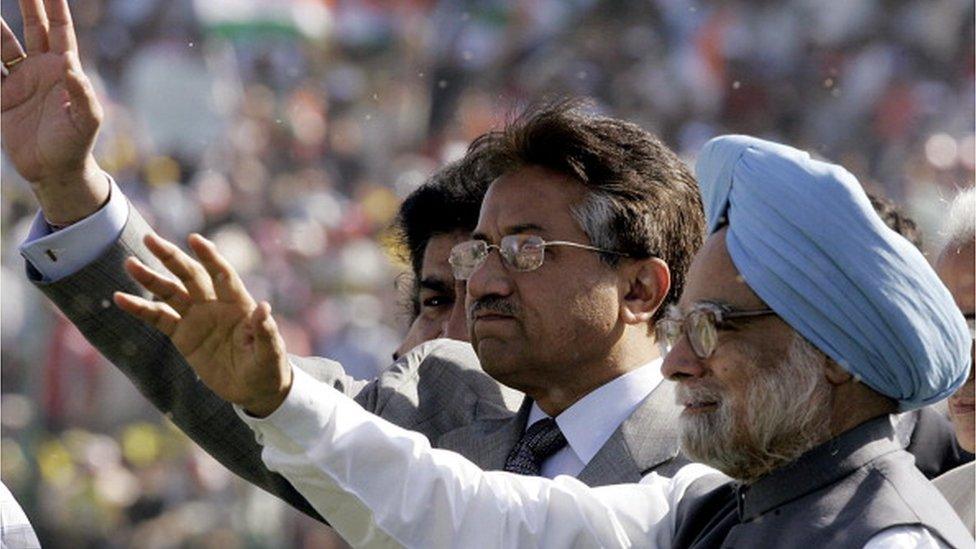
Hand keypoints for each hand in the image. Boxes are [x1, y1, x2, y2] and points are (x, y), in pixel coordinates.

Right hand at [1, 0, 107, 223]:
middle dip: (27, 4)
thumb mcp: (86, 120)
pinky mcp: (2, 97)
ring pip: (3, 45)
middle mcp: (42, 70)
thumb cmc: (76, 145)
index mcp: (64, 70)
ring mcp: (20, 82)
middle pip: (32, 28)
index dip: (56, 7)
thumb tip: (71, 64)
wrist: (54, 171)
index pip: (61, 31)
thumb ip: (81, 93)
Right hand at [113, 233, 291, 416]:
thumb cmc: (268, 369)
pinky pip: (159, 318)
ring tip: (130, 263)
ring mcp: (197, 318)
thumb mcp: (271, 354)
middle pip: (191, 275)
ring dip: (151, 278)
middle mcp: (216, 305)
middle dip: (172, 257)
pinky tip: (120, 298)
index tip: (194, 239)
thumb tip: (264, 307)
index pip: (223, 275)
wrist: (253, 390)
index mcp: (239, 304)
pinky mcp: (183, 336)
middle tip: (150, 239)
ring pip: (171, 292)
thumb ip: (266, 331)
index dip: (210, 257)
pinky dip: (140, 308)